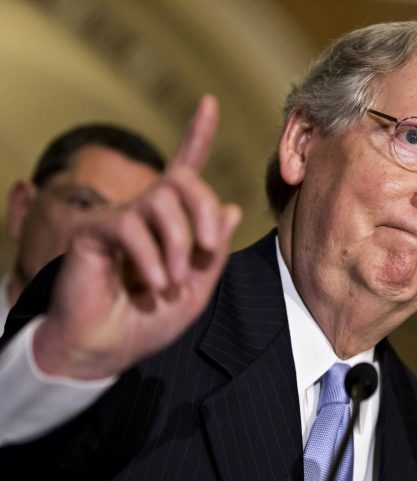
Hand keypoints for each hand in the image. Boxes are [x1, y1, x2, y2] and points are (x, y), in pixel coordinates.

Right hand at [33, 95, 241, 379]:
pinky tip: (153, 284)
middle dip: (204, 210)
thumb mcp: (195, 291)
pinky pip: (130, 226)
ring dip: (178, 243)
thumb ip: (213, 254)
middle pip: (182, 180)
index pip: (184, 171)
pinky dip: (151, 258)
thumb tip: (232, 208)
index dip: (197, 136)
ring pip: (160, 200)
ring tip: (173, 281)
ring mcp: (116, 218)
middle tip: (211, 247)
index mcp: (170, 224)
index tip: (209, 103)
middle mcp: (143, 213)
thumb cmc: (147, 321)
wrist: (104, 350)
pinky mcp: (93, 231)